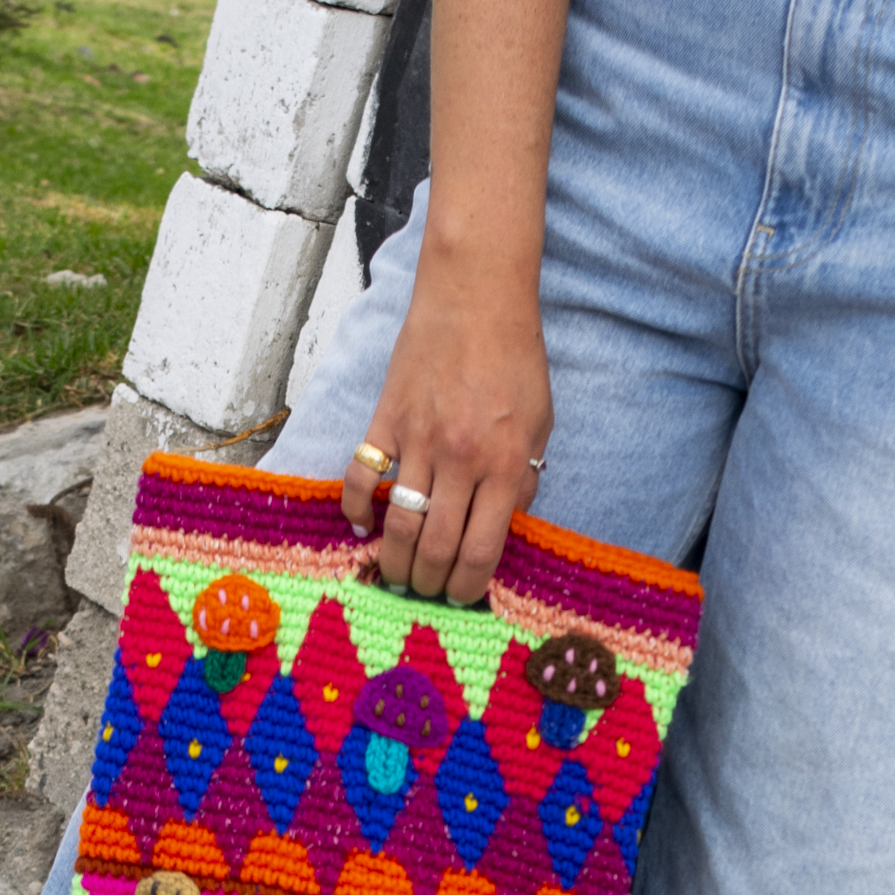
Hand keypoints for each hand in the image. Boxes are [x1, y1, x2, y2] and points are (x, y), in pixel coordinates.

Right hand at [340, 256, 553, 607]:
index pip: (481, 551)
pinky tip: (360, 524)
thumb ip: (524, 480)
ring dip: (391, 561)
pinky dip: (353, 508)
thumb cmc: (514, 358)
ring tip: (393, 575)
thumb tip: (505, 529)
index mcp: (504, 464)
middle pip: (434, 549)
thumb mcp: (541, 424)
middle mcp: (459, 460)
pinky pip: (358, 478)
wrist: (474, 296)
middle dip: (427, 584)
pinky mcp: (385, 419)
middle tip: (424, 592)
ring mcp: (417, 440)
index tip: (460, 598)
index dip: (467, 587)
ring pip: (396, 524)